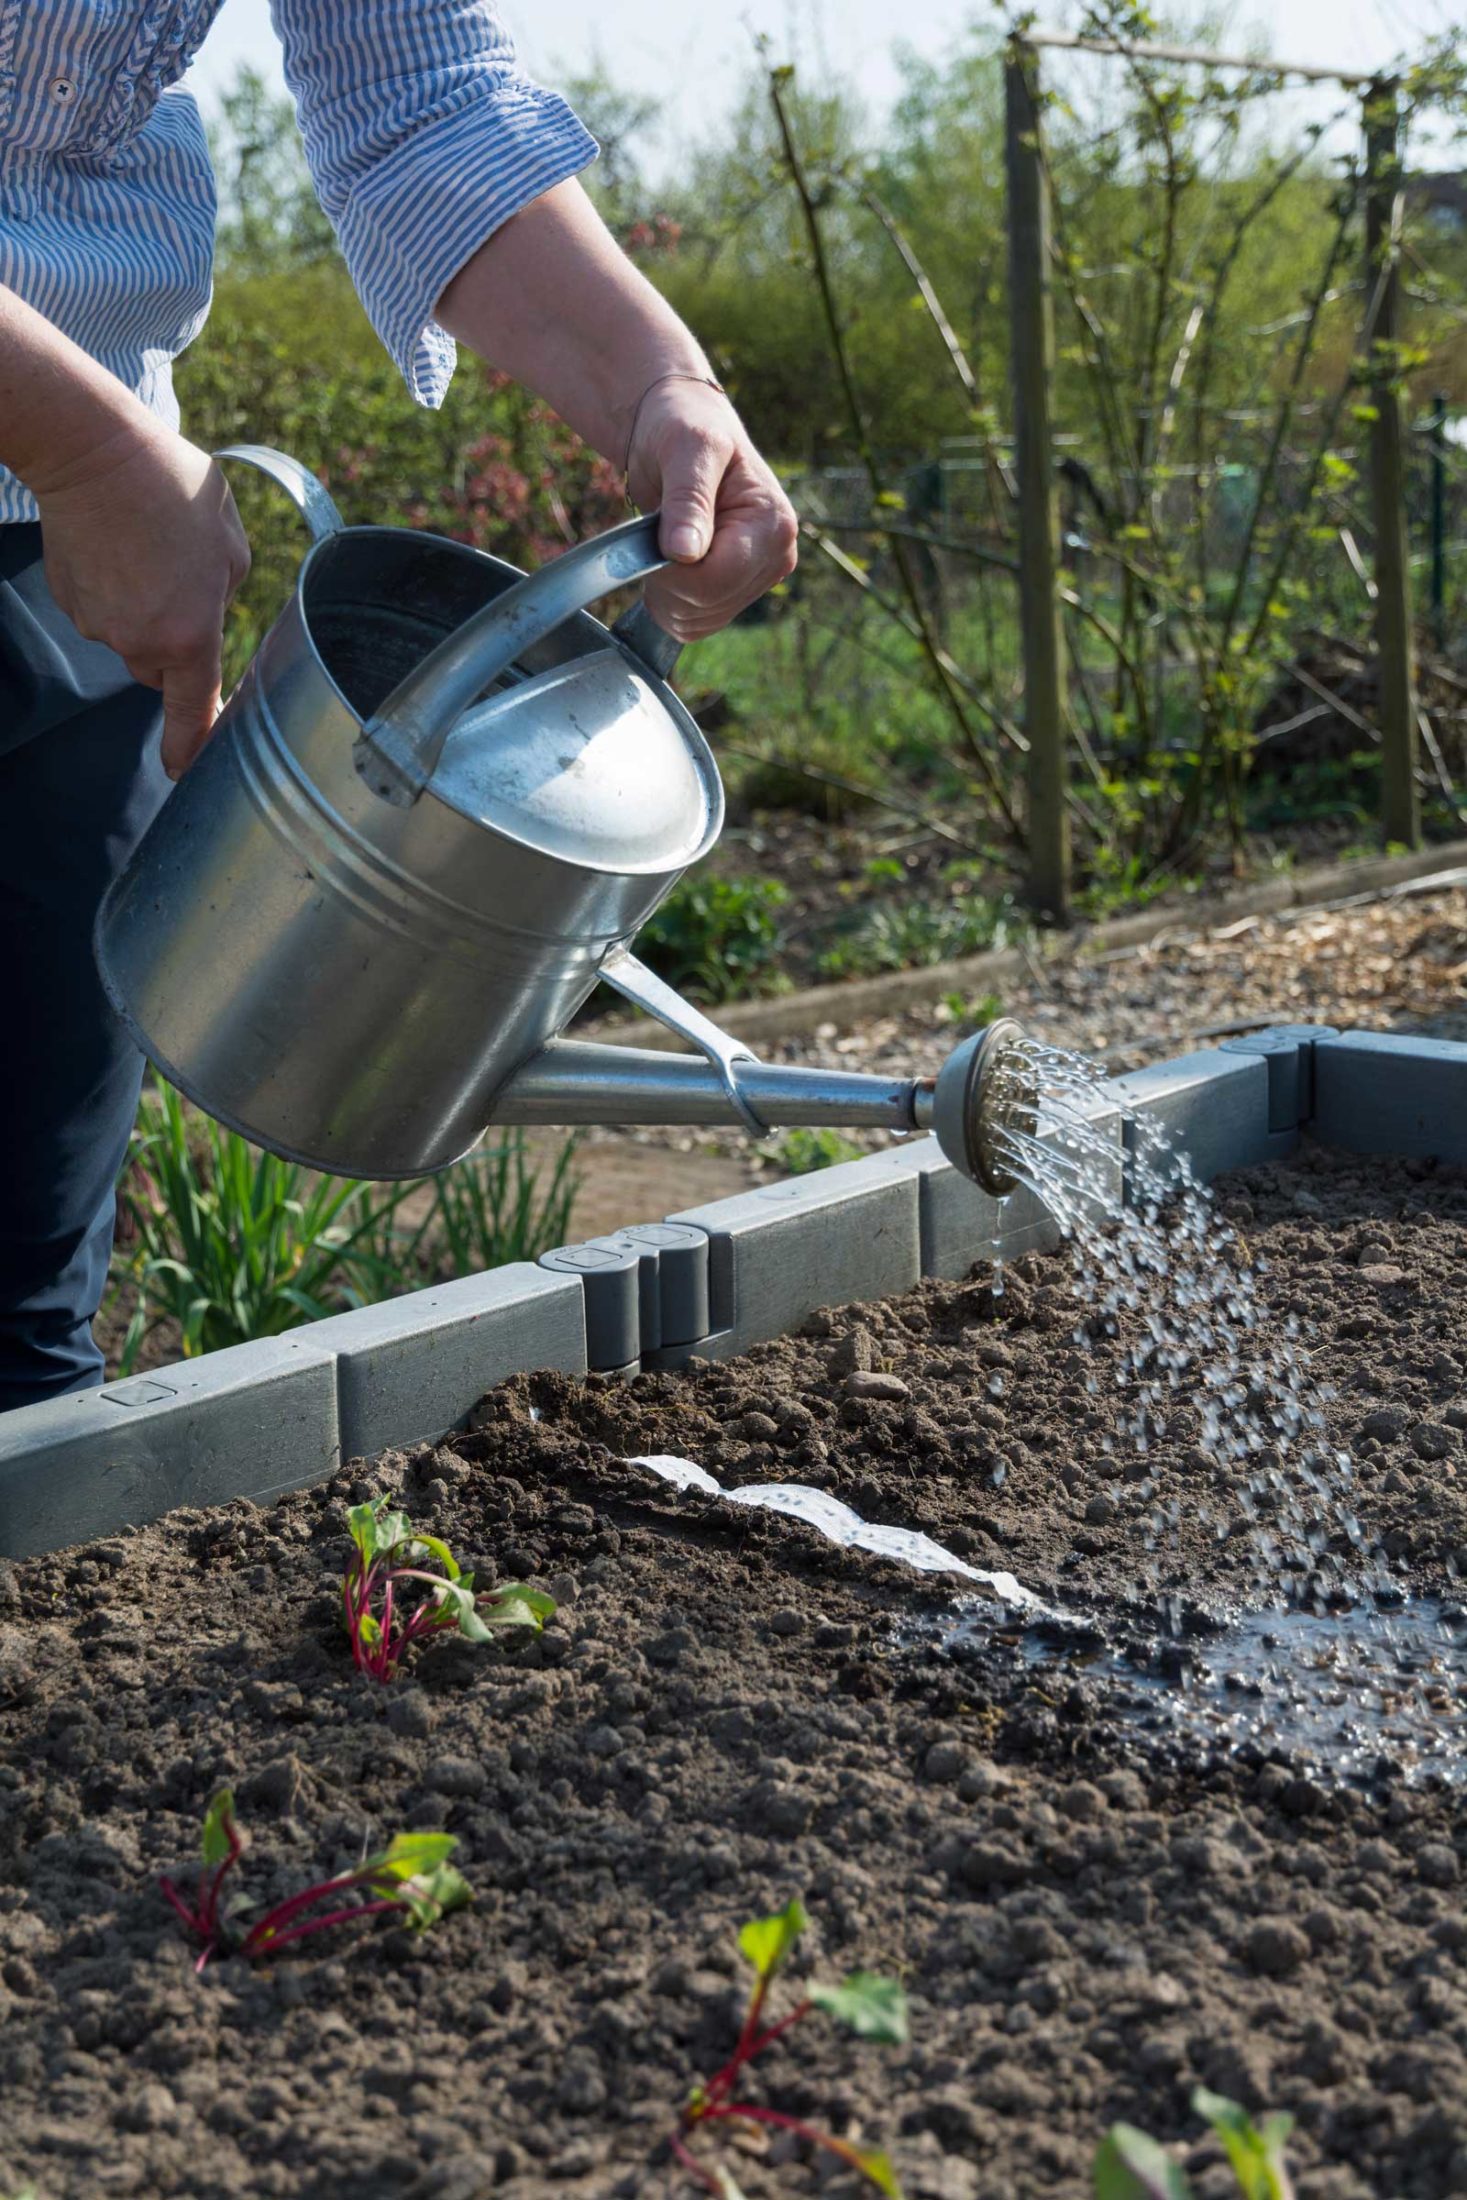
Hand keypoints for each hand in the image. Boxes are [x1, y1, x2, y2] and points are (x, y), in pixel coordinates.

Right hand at [33, 418, 250, 777]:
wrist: (91, 451)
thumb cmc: (171, 487)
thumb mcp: (230, 541)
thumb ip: (227, 592)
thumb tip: (212, 608)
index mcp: (191, 634)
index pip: (193, 711)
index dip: (192, 745)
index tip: (186, 770)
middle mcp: (140, 642)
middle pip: (162, 671)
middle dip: (176, 644)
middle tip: (183, 583)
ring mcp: (98, 624)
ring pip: (131, 638)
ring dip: (145, 610)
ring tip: (150, 551)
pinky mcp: (69, 601)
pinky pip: (102, 612)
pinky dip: (114, 590)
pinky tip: (119, 546)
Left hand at [625, 377, 797, 642]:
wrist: (679, 427)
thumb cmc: (683, 425)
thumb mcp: (685, 448)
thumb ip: (688, 499)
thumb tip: (687, 553)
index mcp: (773, 523)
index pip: (716, 580)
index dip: (673, 571)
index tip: (653, 536)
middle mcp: (777, 556)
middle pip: (707, 605)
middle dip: (667, 580)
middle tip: (655, 534)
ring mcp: (759, 577)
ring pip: (697, 622)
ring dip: (665, 592)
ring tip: (662, 543)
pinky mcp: (737, 591)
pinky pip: (695, 624)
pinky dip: (670, 602)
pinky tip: (668, 565)